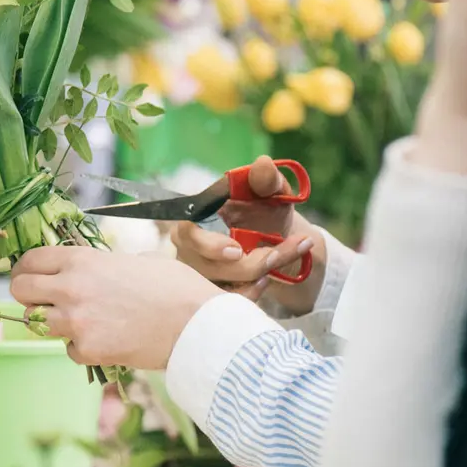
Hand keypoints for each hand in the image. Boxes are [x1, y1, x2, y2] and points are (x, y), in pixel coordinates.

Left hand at [11, 247, 220, 369]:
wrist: (195, 324)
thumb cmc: (173, 286)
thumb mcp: (132, 260)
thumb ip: (102, 266)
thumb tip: (93, 273)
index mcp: (81, 259)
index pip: (30, 260)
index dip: (26, 268)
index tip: (28, 274)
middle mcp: (71, 288)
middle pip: (20, 290)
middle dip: (27, 295)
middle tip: (41, 300)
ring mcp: (76, 322)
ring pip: (37, 322)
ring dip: (51, 322)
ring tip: (77, 321)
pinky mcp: (88, 351)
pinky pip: (68, 349)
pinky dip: (80, 347)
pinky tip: (103, 339)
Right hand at [171, 156, 321, 313]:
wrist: (278, 238)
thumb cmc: (266, 209)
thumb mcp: (271, 191)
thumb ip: (266, 179)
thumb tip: (264, 164)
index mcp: (196, 216)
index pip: (187, 233)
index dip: (209, 245)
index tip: (237, 250)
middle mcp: (190, 247)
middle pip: (207, 267)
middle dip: (247, 265)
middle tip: (276, 255)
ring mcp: (198, 272)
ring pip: (220, 287)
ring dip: (255, 278)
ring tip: (278, 261)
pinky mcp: (211, 293)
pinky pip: (227, 302)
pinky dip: (252, 293)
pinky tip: (268, 279)